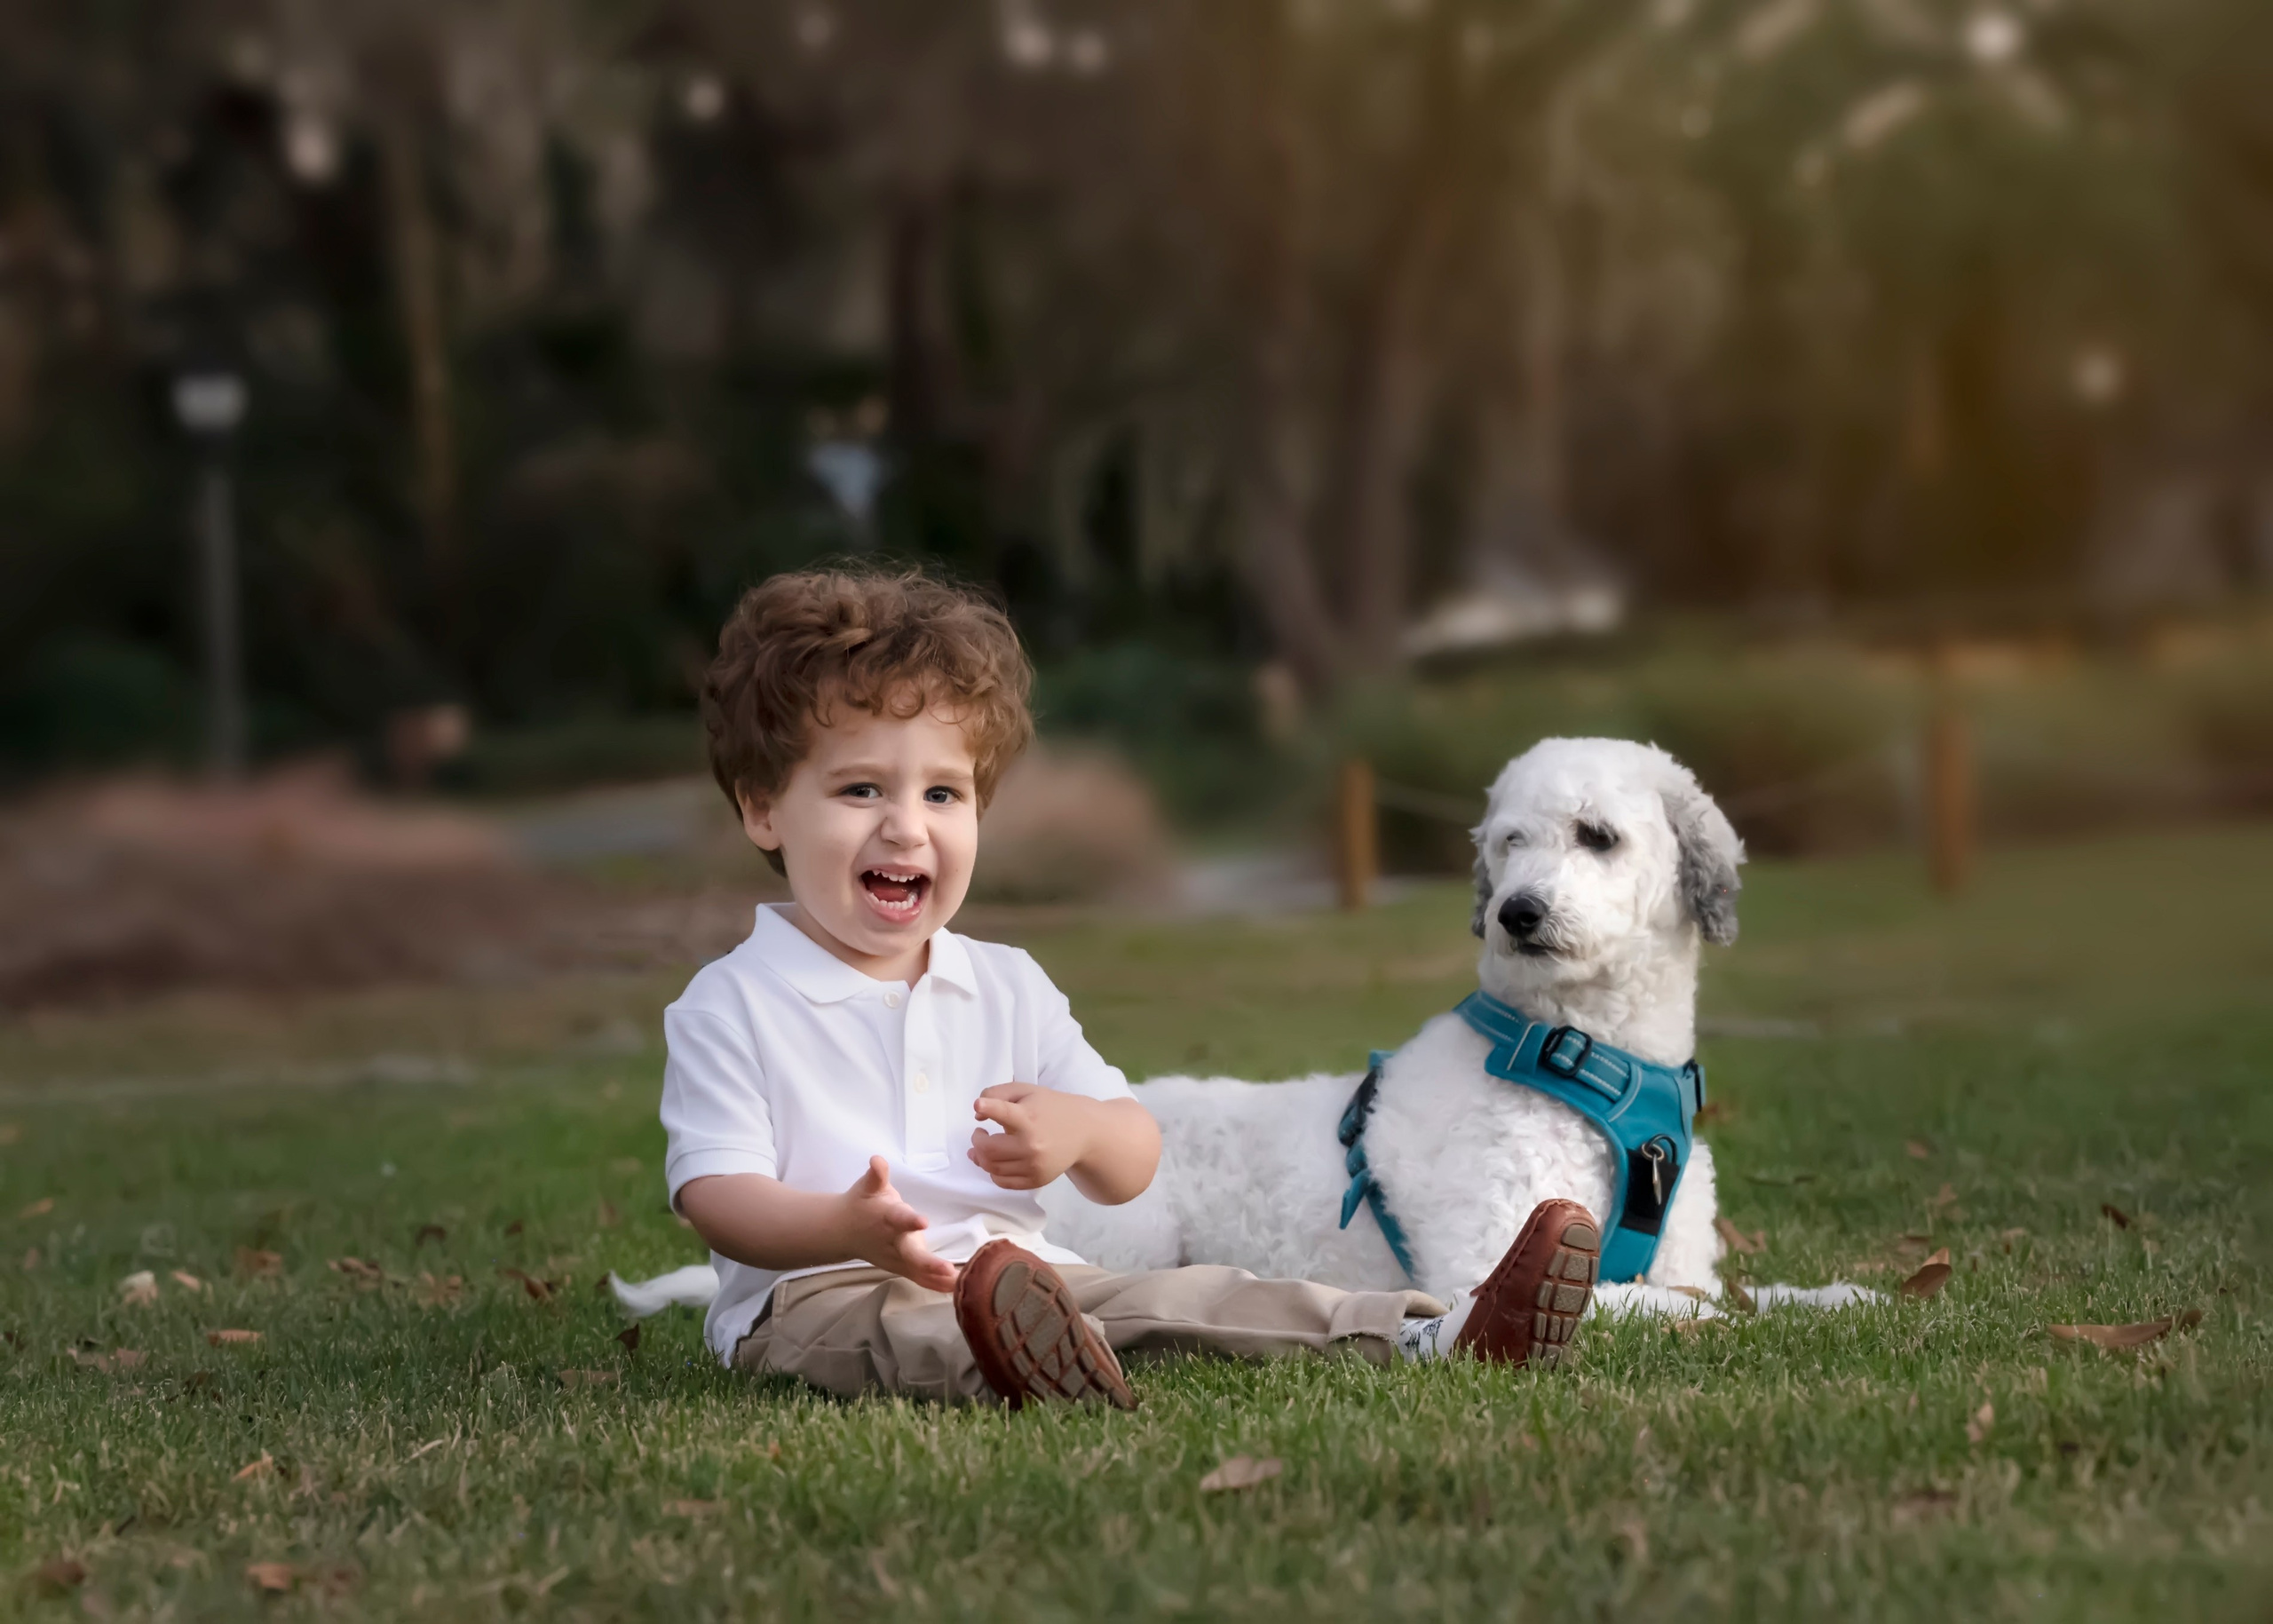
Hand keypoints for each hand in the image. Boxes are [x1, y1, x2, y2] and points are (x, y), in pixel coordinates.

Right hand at [840, 1156, 956, 1290]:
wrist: (842, 1230)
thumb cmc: (862, 1203)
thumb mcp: (867, 1186)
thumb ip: (876, 1175)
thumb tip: (877, 1160)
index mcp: (886, 1218)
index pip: (899, 1219)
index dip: (909, 1221)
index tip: (922, 1222)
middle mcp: (892, 1242)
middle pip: (910, 1255)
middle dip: (928, 1263)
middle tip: (946, 1269)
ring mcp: (896, 1259)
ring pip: (918, 1271)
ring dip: (938, 1278)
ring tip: (960, 1282)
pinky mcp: (901, 1268)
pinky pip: (920, 1279)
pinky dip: (936, 1286)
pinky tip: (956, 1289)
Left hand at [969, 1083, 1090, 1189]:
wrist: (1084, 1133)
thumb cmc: (1051, 1108)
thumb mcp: (1027, 1091)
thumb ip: (997, 1094)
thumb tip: (978, 1113)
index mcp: (1030, 1118)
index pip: (1004, 1113)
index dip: (989, 1108)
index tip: (978, 1106)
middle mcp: (1032, 1144)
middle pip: (989, 1149)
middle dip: (977, 1140)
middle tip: (979, 1133)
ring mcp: (1034, 1165)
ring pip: (992, 1167)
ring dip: (980, 1157)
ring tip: (983, 1147)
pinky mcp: (1036, 1180)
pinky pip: (1004, 1182)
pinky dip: (993, 1172)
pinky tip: (995, 1161)